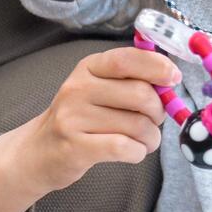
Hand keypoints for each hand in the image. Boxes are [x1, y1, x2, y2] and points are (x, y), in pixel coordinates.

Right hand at [0, 46, 182, 211]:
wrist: (37, 152)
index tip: (174, 79)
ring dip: (151, 137)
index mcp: (88, 68)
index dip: (157, 67)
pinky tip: (134, 152)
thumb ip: (128, 80)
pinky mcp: (75, 148)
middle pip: (140, 94)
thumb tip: (170, 79)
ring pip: (136, 125)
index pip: (127, 59)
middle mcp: (78, 88)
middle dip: (158, 111)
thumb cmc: (79, 118)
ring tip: (146, 140)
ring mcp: (73, 118)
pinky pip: (123, 147)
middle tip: (156, 120)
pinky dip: (138, 152)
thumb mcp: (97, 88)